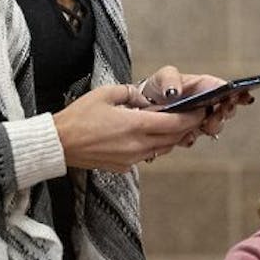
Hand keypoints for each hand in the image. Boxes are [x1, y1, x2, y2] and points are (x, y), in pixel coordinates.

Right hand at [54, 83, 207, 171]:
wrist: (58, 144)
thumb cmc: (78, 117)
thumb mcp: (105, 94)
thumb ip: (131, 93)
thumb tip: (144, 98)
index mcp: (136, 125)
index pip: (175, 123)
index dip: (192, 117)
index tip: (201, 109)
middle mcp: (138, 145)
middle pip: (174, 138)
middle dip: (187, 127)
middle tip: (193, 115)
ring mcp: (131, 159)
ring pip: (163, 148)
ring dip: (171, 137)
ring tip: (174, 124)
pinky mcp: (124, 167)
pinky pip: (147, 155)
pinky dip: (154, 145)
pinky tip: (149, 135)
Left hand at [129, 68, 252, 144]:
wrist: (140, 107)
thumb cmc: (157, 87)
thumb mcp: (163, 76)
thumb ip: (170, 79)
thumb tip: (174, 92)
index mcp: (206, 87)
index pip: (227, 89)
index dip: (239, 93)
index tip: (243, 96)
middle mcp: (207, 105)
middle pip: (226, 110)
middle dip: (226, 112)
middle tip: (221, 110)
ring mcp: (198, 122)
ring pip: (213, 127)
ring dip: (212, 126)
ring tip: (205, 124)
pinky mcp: (186, 135)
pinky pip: (192, 139)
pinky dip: (190, 138)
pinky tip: (185, 135)